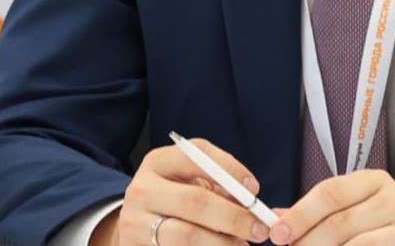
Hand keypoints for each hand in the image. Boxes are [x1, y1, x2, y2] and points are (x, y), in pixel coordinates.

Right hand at [89, 138, 270, 245]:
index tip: (254, 190)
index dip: (230, 171)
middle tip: (259, 229)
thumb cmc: (174, 193)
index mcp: (157, 162)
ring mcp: (134, 226)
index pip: (198, 157)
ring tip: (242, 244)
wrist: (136, 222)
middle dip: (233, 217)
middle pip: (194, 202)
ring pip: (186, 237)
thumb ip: (217, 180)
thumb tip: (249, 197)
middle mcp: (141, 191)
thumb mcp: (189, 176)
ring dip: (222, 243)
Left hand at [267, 169, 394, 244]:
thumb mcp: (353, 206)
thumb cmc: (378, 223)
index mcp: (373, 180)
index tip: (278, 233)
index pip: (330, 192)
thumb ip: (318, 212)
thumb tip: (276, 218)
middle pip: (339, 223)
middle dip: (307, 242)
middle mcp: (392, 199)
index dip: (301, 213)